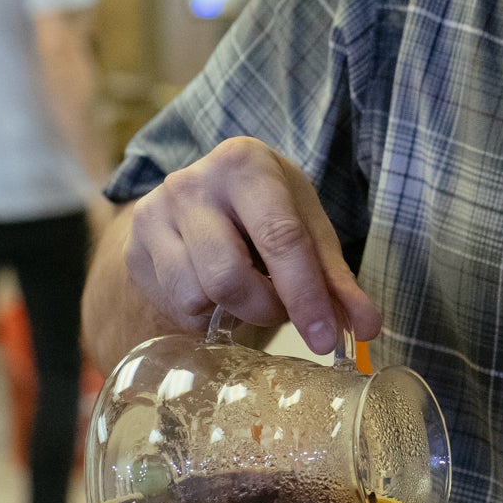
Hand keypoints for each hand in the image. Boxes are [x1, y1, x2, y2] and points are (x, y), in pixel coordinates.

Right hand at [124, 137, 381, 354]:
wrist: (200, 198)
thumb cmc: (266, 212)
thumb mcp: (307, 229)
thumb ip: (337, 280)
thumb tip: (367, 328)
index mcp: (245, 164)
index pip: (279, 237)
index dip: (305, 295)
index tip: (325, 339)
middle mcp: (192, 183)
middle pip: (230, 277)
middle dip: (266, 308)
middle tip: (283, 309)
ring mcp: (154, 215)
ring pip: (197, 297)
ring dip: (235, 313)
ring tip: (250, 293)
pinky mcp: (135, 250)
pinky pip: (176, 307)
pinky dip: (206, 314)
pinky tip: (217, 291)